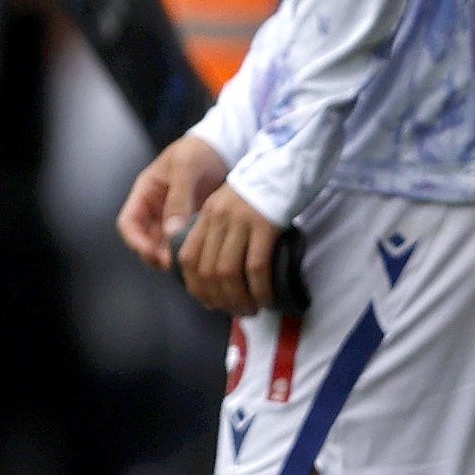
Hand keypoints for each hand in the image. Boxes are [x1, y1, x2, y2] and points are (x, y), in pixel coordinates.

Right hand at [118, 135, 228, 273]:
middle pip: (144, 238)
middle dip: (153, 254)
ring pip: (164, 243)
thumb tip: (171, 231)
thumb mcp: (186, 169)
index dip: (135, 241)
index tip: (152, 253)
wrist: (224, 145)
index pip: (128, 223)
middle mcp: (155, 207)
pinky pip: (185, 239)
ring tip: (185, 265)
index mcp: (145, 192)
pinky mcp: (192, 220)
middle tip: (171, 265)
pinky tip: (199, 255)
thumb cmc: (199, 150)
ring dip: (171, 255)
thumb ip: (178, 198)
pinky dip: (188, 249)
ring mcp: (174, 214)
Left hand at [176, 179, 286, 319]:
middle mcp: (218, 219)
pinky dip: (259, 288)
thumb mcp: (230, 205)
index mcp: (206, 215)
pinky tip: (266, 299)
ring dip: (238, 298)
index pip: (187, 257)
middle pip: (206, 270)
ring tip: (250, 310)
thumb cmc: (262, 188)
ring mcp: (240, 222)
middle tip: (233, 311)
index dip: (194, 285)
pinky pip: (256, 265)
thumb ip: (220, 230)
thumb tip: (219, 268)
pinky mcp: (265, 225)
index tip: (208, 301)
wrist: (287, 163)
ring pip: (228, 271)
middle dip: (218, 298)